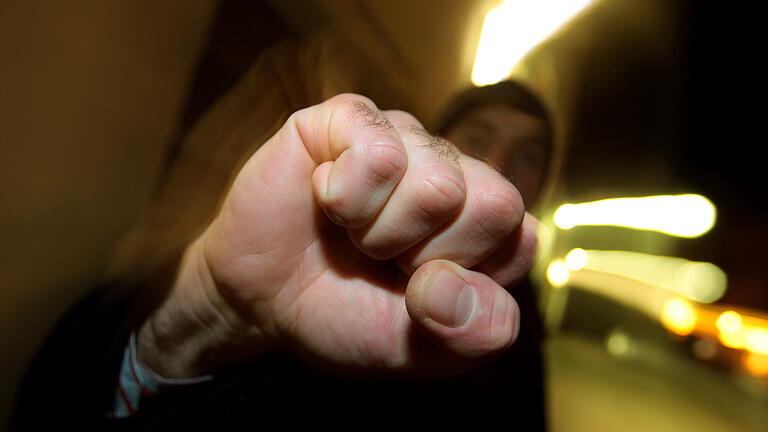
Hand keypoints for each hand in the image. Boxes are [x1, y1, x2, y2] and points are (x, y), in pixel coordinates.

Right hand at [136, 94, 538, 378]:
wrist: (260, 301)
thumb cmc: (344, 314)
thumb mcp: (421, 350)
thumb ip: (472, 334)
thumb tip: (451, 283)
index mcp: (482, 220)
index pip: (520, 238)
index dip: (464, 279)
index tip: (418, 290)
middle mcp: (452, 169)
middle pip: (494, 203)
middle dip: (428, 256)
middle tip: (385, 260)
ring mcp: (403, 137)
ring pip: (438, 184)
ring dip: (380, 233)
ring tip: (352, 234)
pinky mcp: (350, 117)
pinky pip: (378, 151)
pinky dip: (345, 197)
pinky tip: (328, 201)